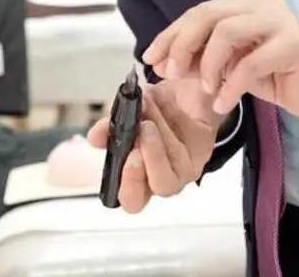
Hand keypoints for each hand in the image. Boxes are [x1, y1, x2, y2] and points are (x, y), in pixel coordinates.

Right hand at [85, 76, 219, 212]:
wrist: (175, 97)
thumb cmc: (145, 117)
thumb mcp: (122, 121)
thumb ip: (109, 131)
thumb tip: (94, 138)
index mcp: (139, 181)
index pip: (134, 200)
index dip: (131, 184)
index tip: (130, 156)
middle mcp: (165, 178)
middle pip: (163, 185)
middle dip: (153, 156)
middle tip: (144, 128)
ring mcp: (188, 165)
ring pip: (175, 153)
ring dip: (158, 122)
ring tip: (146, 101)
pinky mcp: (204, 145)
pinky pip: (188, 131)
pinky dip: (170, 111)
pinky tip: (161, 99)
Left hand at [143, 0, 298, 122]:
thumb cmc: (277, 76)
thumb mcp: (231, 65)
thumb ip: (203, 57)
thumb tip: (164, 62)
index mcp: (244, 3)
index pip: (199, 12)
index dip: (171, 34)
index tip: (150, 58)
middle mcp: (261, 3)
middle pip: (208, 15)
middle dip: (182, 46)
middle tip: (171, 74)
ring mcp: (280, 20)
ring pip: (226, 32)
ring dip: (207, 65)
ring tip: (204, 90)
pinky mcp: (294, 44)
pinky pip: (251, 62)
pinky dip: (230, 85)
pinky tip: (223, 103)